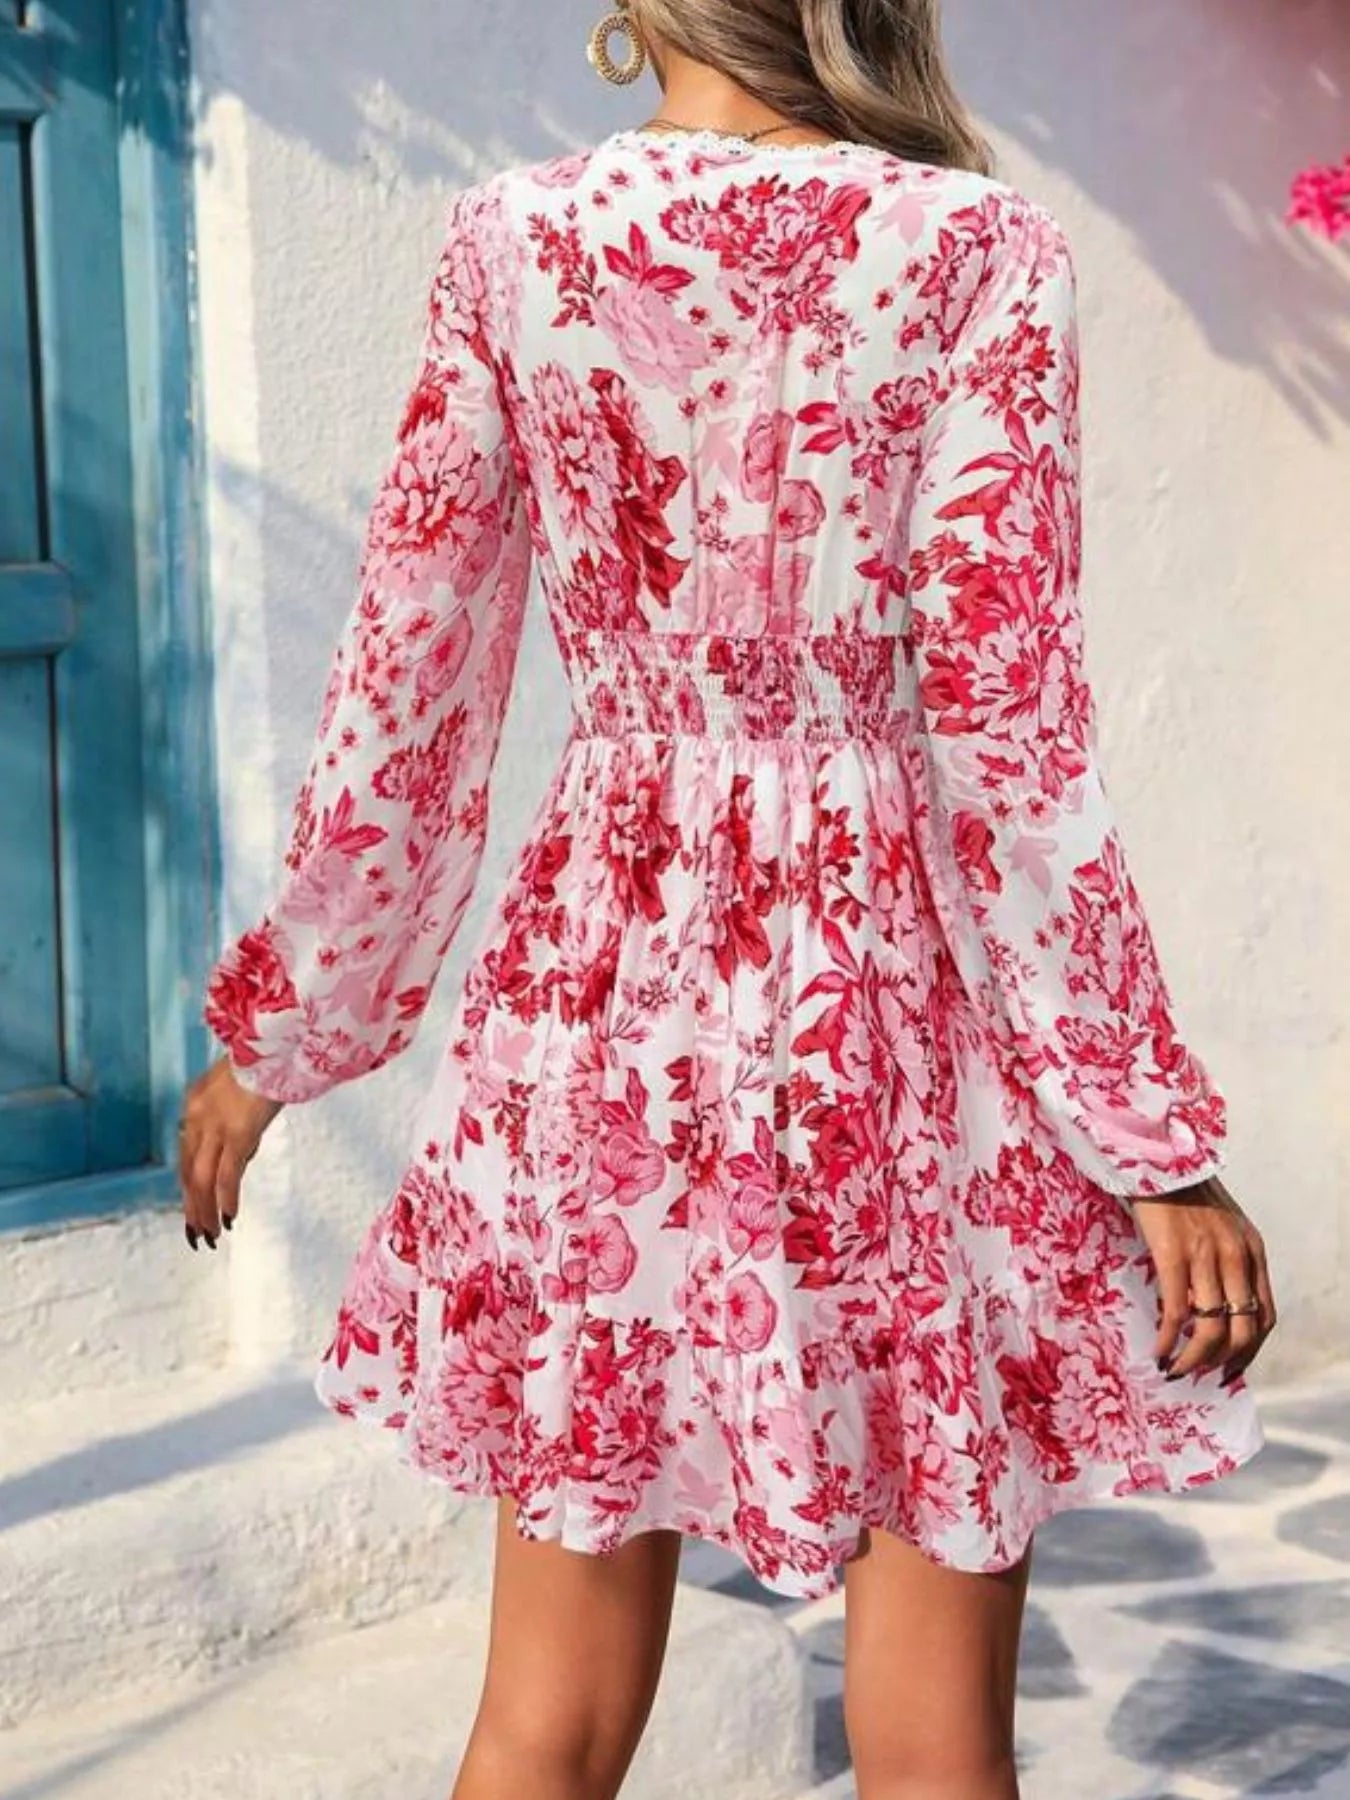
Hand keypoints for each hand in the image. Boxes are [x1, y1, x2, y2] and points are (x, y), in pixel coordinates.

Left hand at [178, 1057, 283, 1250]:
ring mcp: (216, 1125)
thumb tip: (244, 1152)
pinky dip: (227, 1199)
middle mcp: (198, 1116)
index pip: (187, 1155)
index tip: (193, 1208)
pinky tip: (230, 1218)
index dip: (188, 1186)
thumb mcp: (240, 1084)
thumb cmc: (269, 1058)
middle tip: (196, 1234)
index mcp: (196, 1101)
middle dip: (192, 1207)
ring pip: (202, 1179)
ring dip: (205, 1211)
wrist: (279, 1040)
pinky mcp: (239, 1132)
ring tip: (211, 1236)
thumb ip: (235, 1115)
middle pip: (189, 1172)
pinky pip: (228, 1174)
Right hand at [1134, 1174, 1275, 1386]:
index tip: (1230, 1368)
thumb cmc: (1181, 1190)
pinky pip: (1177, 1312)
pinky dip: (1168, 1340)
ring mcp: (1206, 1255)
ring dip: (1193, 1359)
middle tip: (1200, 1373)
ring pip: (1210, 1329)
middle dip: (1222, 1362)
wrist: (1155, 1156)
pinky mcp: (1172, 1254)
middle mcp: (1236, 1255)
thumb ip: (1225, 1258)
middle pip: (1243, 1330)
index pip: (1265, 1316)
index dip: (1250, 1351)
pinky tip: (1157, 1350)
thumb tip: (1212, 1302)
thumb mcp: (1221, 1224)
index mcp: (1252, 1249)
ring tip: (1175, 1368)